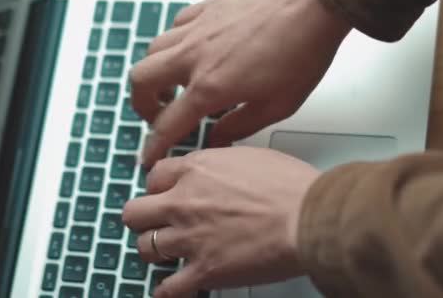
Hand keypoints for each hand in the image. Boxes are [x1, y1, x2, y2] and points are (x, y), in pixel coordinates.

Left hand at [122, 146, 320, 297]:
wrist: (308, 217)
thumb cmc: (290, 186)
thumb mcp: (247, 157)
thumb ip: (219, 165)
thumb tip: (215, 173)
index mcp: (195, 170)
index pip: (153, 176)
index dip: (157, 187)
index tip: (163, 194)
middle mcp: (184, 202)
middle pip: (134, 212)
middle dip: (143, 218)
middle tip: (155, 223)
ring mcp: (190, 238)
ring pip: (144, 248)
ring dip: (155, 250)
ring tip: (167, 252)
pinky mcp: (204, 270)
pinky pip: (168, 288)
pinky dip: (167, 290)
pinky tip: (170, 288)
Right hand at [130, 0, 350, 165]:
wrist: (314, 3)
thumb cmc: (303, 50)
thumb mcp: (277, 106)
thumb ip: (240, 126)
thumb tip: (217, 137)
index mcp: (211, 87)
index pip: (167, 125)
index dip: (154, 146)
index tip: (149, 155)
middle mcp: (195, 56)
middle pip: (141, 80)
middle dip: (141, 104)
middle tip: (157, 115)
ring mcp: (197, 29)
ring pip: (152, 50)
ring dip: (155, 72)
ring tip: (172, 83)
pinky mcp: (206, 8)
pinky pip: (174, 25)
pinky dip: (173, 42)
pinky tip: (191, 49)